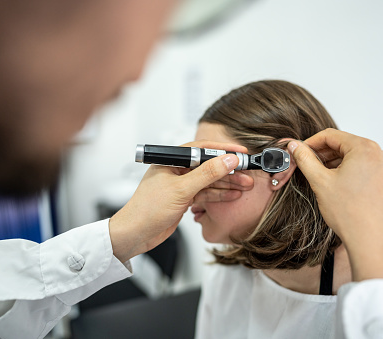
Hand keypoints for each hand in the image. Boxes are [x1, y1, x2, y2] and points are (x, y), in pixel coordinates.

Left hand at [109, 140, 247, 261]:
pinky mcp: (183, 199)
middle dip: (228, 169)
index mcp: (171, 161)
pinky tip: (233, 194)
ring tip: (246, 184)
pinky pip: (205, 193)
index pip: (201, 149)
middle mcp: (176, 171)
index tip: (240, 152)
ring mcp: (180, 186)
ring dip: (227, 183)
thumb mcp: (181, 189)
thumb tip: (227, 160)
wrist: (135, 234)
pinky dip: (219, 194)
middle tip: (247, 171)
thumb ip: (206, 174)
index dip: (222, 150)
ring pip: (208, 181)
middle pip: (207, 166)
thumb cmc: (147, 210)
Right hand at [288, 128, 382, 288]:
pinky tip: (339, 191)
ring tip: (322, 181)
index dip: (311, 143)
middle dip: (323, 155)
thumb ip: (305, 159)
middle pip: (344, 146)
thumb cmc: (351, 214)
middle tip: (307, 167)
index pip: (331, 135)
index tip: (299, 152)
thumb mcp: (320, 182)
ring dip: (336, 165)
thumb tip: (295, 146)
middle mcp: (380, 156)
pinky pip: (366, 171)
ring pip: (355, 159)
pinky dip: (350, 175)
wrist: (374, 242)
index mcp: (365, 149)